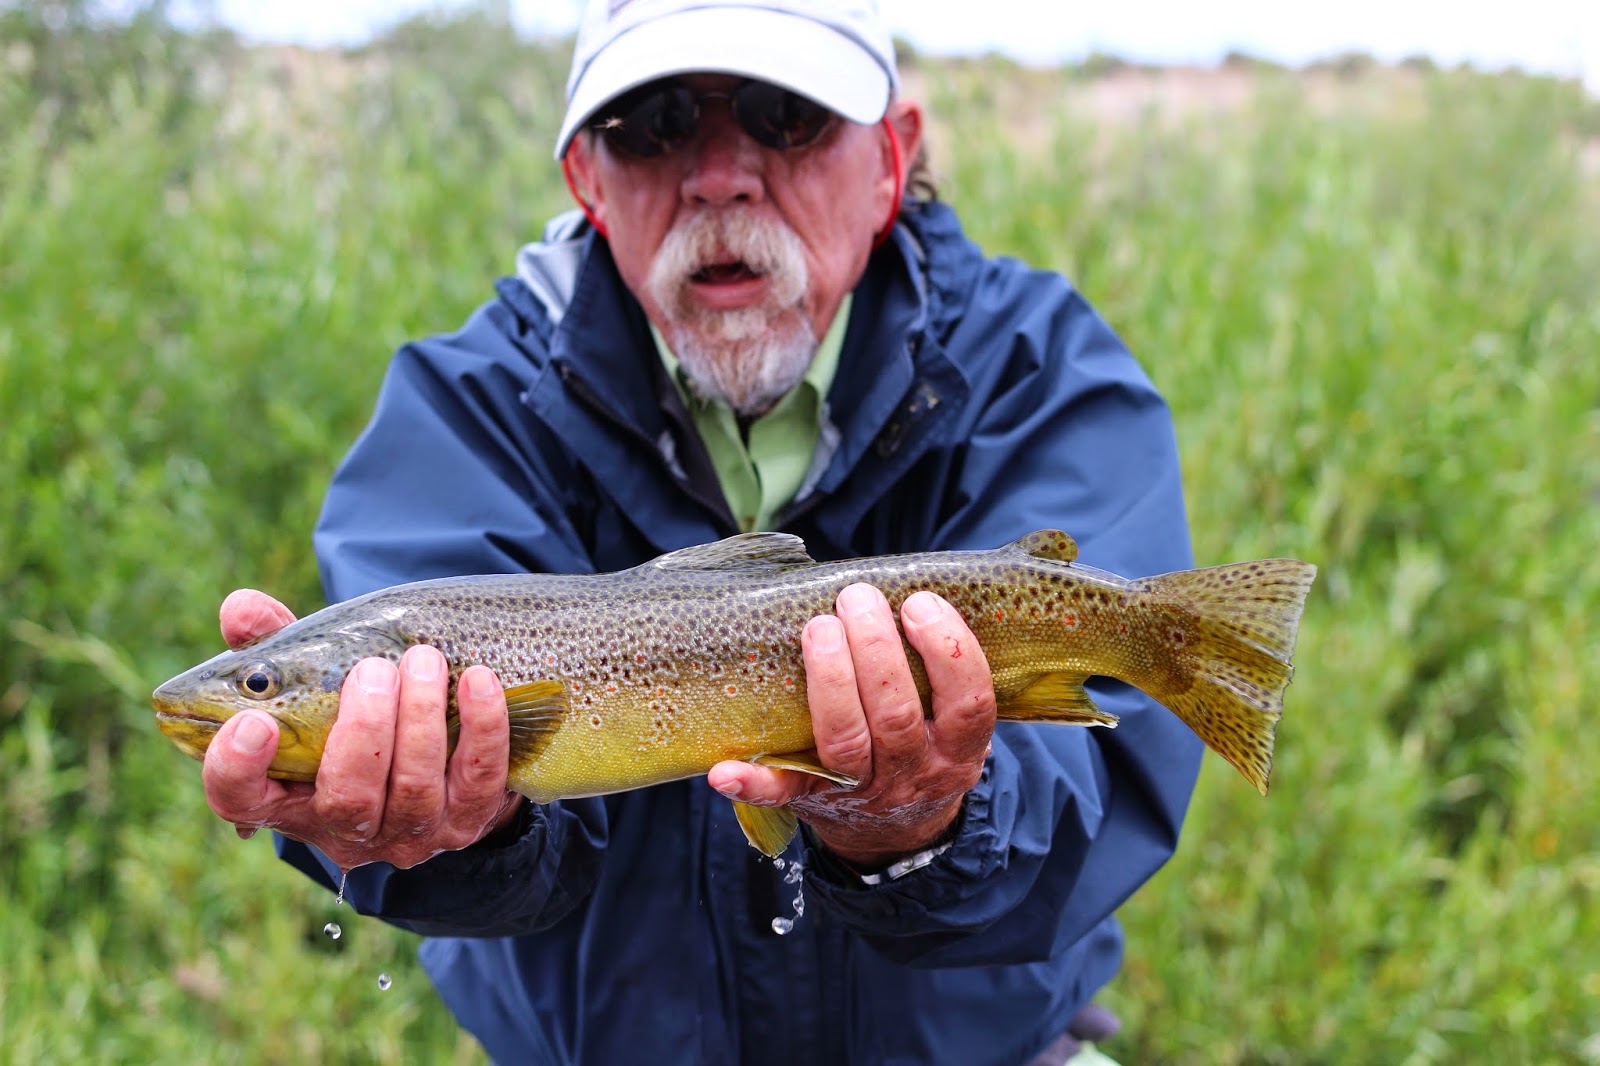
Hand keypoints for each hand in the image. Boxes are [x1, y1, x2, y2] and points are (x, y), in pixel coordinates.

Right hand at [200, 589, 523, 869]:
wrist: (440, 756)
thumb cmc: (354, 709)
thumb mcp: (310, 678)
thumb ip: (272, 644)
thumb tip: (241, 606)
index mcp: (287, 795)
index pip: (240, 799)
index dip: (238, 768)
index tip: (256, 721)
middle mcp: (344, 827)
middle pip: (347, 797)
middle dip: (363, 729)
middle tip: (372, 668)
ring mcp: (409, 832)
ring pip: (414, 790)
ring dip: (420, 719)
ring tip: (424, 659)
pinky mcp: (467, 820)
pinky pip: (479, 781)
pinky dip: (481, 728)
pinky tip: (479, 681)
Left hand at [706, 583, 996, 868]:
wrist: (897, 833)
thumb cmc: (923, 746)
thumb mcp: (953, 722)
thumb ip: (942, 672)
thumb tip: (909, 588)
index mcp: (958, 749)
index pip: (968, 703)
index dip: (948, 651)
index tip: (919, 603)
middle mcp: (913, 772)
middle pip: (897, 716)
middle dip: (876, 651)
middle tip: (857, 597)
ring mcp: (862, 790)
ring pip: (846, 742)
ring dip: (830, 681)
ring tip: (819, 627)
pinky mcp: (813, 801)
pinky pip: (782, 795)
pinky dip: (753, 783)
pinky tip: (724, 770)